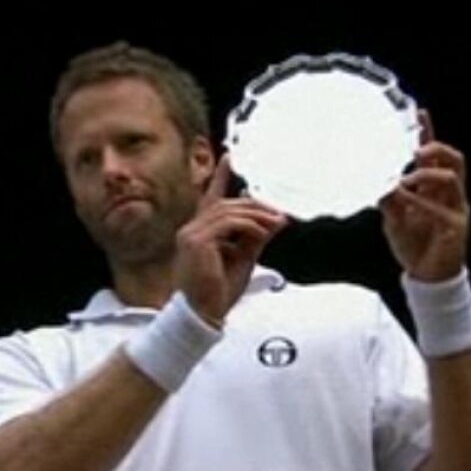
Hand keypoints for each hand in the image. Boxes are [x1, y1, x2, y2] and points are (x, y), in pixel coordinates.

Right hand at [175, 154, 286, 324]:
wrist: (202, 313)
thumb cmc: (217, 292)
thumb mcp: (244, 259)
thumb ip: (256, 238)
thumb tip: (276, 220)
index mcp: (198, 232)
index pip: (210, 198)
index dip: (219, 177)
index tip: (228, 157)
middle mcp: (191, 229)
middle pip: (226, 204)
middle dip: (255, 206)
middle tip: (279, 216)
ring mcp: (191, 234)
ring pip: (229, 211)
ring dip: (257, 215)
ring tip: (276, 223)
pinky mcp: (196, 242)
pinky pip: (228, 224)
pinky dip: (249, 225)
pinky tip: (263, 232)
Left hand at [380, 110, 468, 280]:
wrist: (427, 276)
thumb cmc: (413, 245)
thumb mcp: (393, 218)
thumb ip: (388, 198)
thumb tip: (376, 179)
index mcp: (434, 190)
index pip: (435, 156)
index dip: (429, 135)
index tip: (419, 114)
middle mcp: (449, 195)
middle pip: (454, 160)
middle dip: (437, 149)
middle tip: (416, 150)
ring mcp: (456, 210)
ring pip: (452, 179)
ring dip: (427, 175)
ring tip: (406, 179)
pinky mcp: (456, 228)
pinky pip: (442, 209)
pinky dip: (422, 203)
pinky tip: (407, 201)